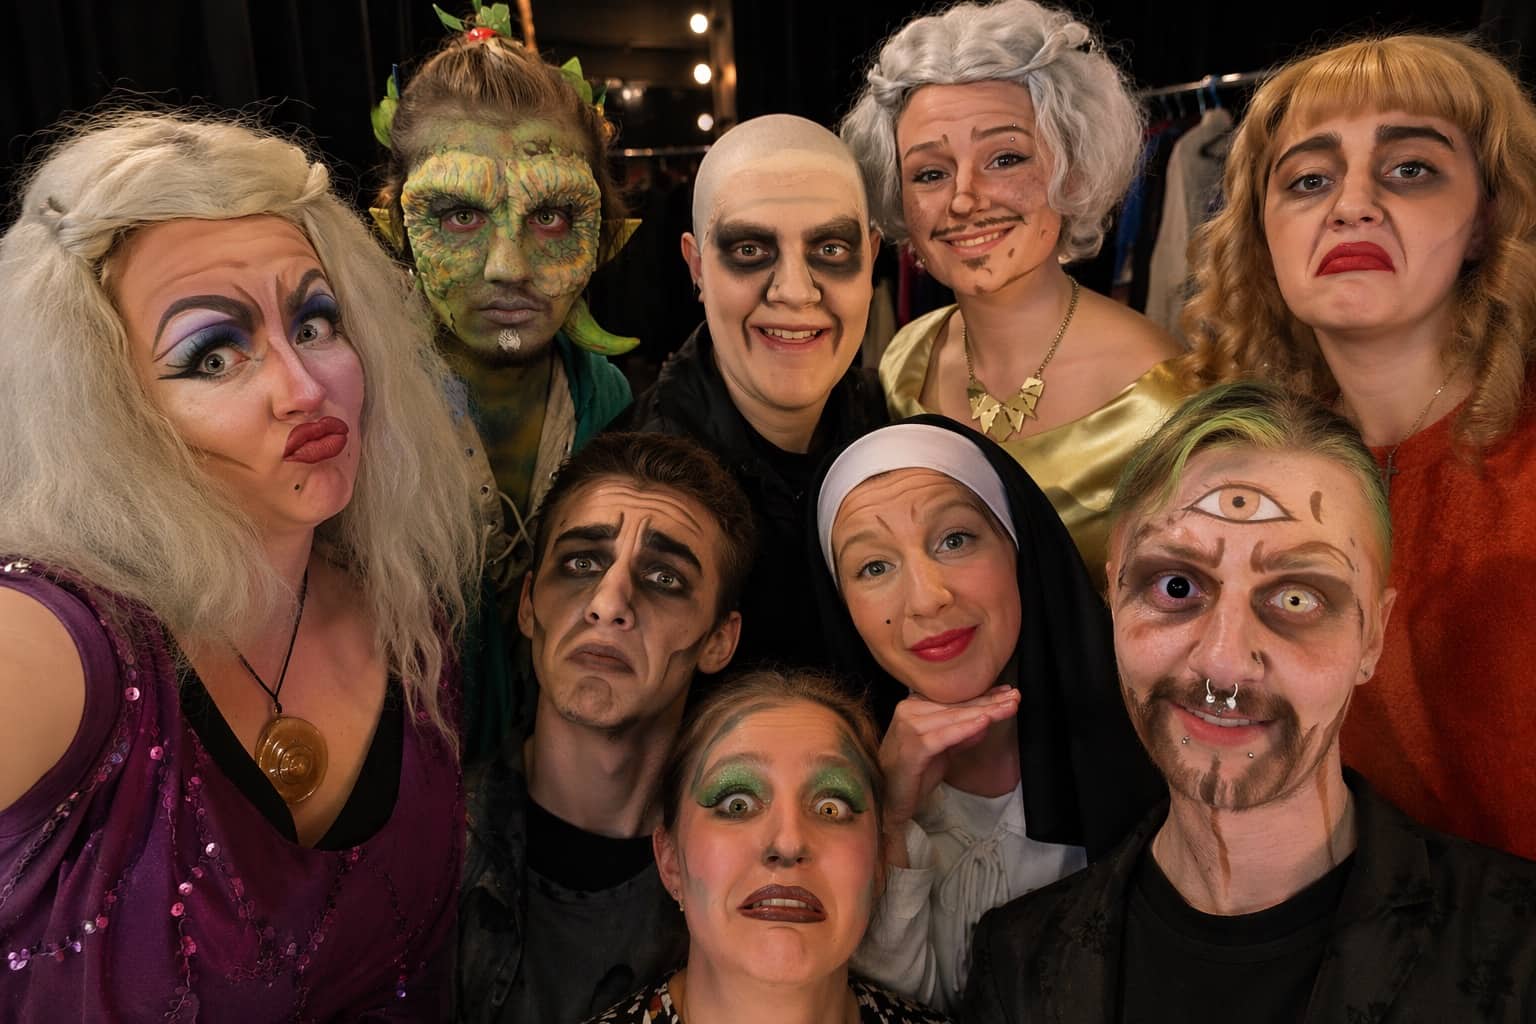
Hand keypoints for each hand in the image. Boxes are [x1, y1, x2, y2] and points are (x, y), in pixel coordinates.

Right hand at [879, 686, 1019, 835]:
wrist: (888, 800)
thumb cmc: (913, 774)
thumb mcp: (943, 750)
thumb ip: (961, 734)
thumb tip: (985, 719)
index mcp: (914, 707)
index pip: (954, 700)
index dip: (982, 696)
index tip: (1007, 692)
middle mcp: (909, 711)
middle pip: (957, 706)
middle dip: (989, 702)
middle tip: (1015, 698)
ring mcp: (908, 727)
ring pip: (954, 718)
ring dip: (984, 712)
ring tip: (1007, 707)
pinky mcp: (912, 747)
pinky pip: (945, 736)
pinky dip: (965, 729)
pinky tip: (984, 722)